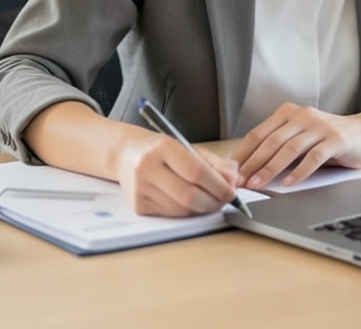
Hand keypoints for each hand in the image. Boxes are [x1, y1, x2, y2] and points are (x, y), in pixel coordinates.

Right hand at [114, 133, 239, 216]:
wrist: (125, 154)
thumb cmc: (160, 149)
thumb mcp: (188, 148)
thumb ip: (215, 163)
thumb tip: (235, 182)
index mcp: (162, 146)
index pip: (196, 171)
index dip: (219, 186)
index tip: (232, 192)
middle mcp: (147, 167)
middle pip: (189, 195)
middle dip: (213, 202)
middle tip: (225, 201)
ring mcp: (140, 188)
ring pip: (182, 209)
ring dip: (202, 209)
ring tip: (210, 201)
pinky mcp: (138, 205)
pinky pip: (172, 214)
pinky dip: (187, 212)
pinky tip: (190, 203)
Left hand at [232, 103, 360, 189]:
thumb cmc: (327, 139)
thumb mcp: (300, 137)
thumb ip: (280, 147)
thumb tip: (250, 169)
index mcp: (288, 113)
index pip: (258, 134)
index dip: (243, 154)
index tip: (232, 172)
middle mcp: (302, 115)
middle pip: (271, 141)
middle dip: (252, 164)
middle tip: (240, 182)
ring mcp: (319, 126)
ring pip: (289, 149)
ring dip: (270, 169)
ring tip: (258, 184)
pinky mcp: (336, 139)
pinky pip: (313, 157)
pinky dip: (299, 172)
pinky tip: (289, 183)